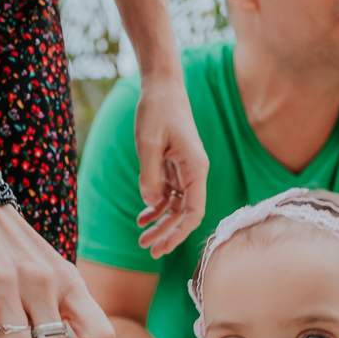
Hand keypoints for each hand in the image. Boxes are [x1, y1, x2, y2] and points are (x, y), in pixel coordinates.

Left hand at [133, 73, 208, 258]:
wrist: (161, 87)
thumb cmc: (157, 110)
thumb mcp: (148, 143)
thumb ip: (149, 175)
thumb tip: (151, 203)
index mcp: (196, 168)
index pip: (194, 211)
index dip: (180, 233)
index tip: (163, 247)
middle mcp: (195, 172)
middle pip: (185, 214)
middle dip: (168, 233)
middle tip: (149, 251)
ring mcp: (185, 170)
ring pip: (177, 206)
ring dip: (160, 223)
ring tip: (142, 238)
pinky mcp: (175, 166)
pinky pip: (168, 194)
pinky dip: (156, 206)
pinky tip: (142, 218)